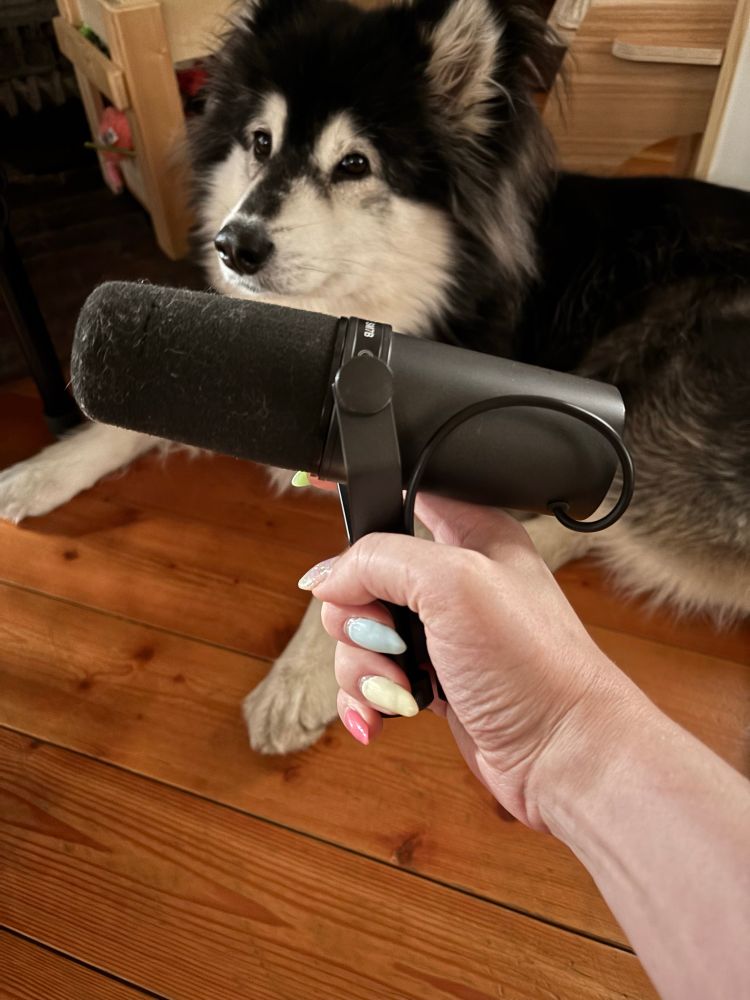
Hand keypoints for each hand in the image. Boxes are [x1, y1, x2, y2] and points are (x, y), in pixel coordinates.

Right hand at [301, 494, 642, 827]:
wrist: (563, 754)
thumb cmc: (533, 664)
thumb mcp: (452, 584)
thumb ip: (379, 560)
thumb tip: (324, 577)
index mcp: (469, 533)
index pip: (401, 494)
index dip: (362, 507)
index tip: (331, 524)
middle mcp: (451, 579)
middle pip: (360, 577)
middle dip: (356, 617)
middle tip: (389, 636)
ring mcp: (439, 632)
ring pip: (357, 633)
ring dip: (362, 666)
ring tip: (399, 688)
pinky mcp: (429, 679)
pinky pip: (370, 677)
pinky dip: (367, 698)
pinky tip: (384, 715)